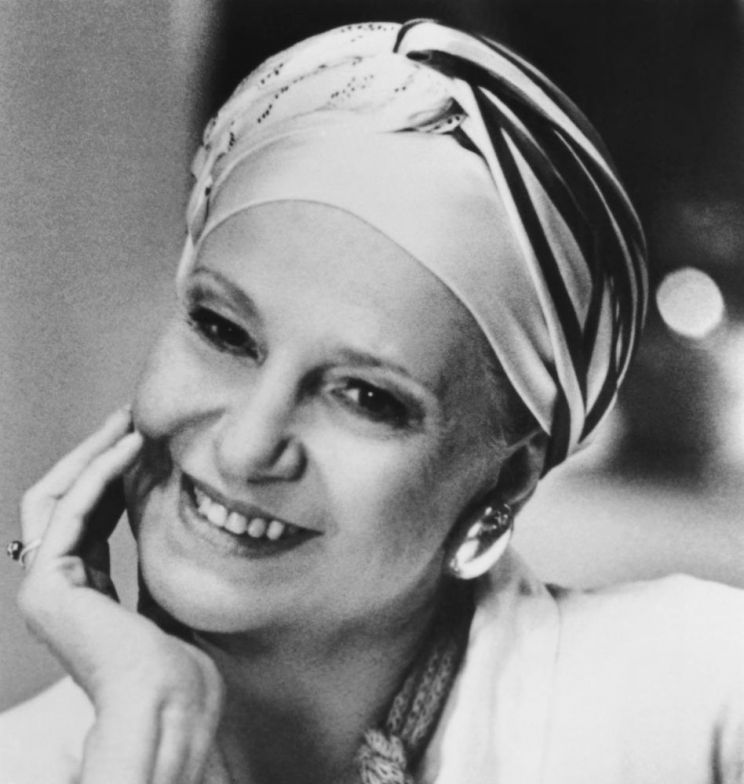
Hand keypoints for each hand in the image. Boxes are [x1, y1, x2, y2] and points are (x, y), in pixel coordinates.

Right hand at [17, 408, 225, 783]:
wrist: (170, 704)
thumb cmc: (179, 664)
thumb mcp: (166, 594)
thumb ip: (154, 559)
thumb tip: (177, 517)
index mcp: (84, 588)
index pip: (90, 513)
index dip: (114, 472)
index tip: (145, 438)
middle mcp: (57, 583)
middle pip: (66, 499)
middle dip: (97, 453)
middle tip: (131, 416)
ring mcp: (46, 585)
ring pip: (57, 496)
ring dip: (94, 452)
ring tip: (130, 418)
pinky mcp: (48, 583)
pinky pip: (70, 509)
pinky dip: (99, 471)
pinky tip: (130, 446)